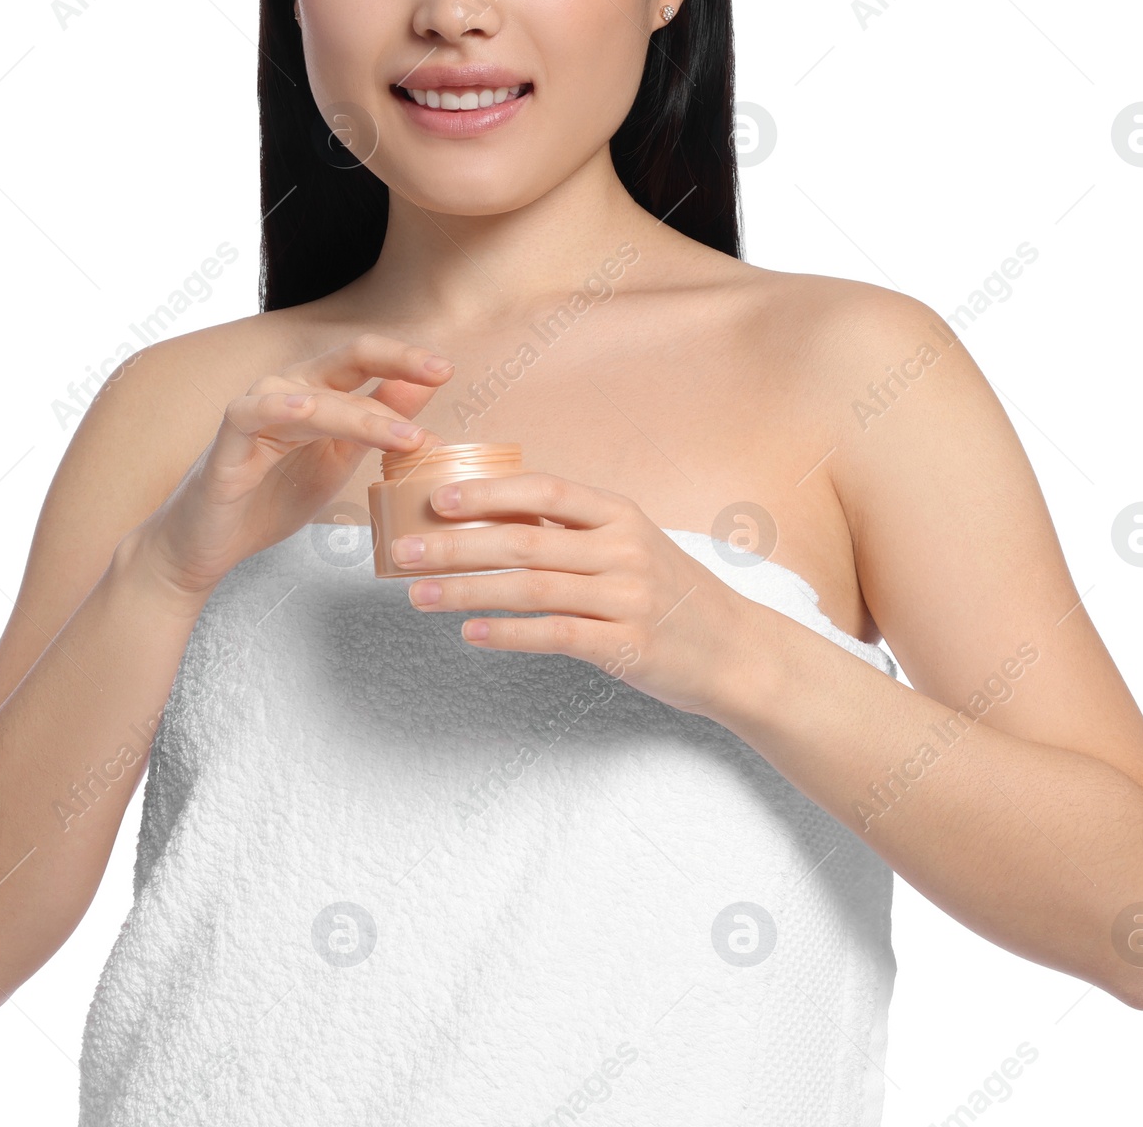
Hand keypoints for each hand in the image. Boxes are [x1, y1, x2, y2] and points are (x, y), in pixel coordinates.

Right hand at [128, 335, 453, 608]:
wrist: (207, 546)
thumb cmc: (270, 498)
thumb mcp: (337, 461)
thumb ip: (374, 426)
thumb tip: (420, 391)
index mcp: (315, 393)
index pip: (365, 361)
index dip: (405, 361)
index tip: (446, 370)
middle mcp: (286, 390)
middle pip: (345, 358)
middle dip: (395, 360)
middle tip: (440, 372)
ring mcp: (254, 411)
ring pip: (314, 396)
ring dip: (363, 415)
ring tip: (407, 438)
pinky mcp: (227, 442)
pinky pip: (252, 413)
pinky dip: (281, 408)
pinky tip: (310, 412)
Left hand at [391, 474, 767, 719]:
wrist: (740, 652)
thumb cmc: (674, 596)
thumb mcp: (632, 545)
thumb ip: (574, 532)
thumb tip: (494, 519)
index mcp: (620, 515)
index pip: (545, 490)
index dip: (487, 492)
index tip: (437, 498)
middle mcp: (623, 549)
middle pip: (524, 541)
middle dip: (455, 544)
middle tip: (403, 550)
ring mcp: (628, 597)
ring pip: (530, 588)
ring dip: (466, 590)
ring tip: (418, 595)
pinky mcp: (628, 645)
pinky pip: (555, 635)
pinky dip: (508, 633)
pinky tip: (471, 633)